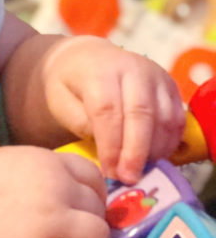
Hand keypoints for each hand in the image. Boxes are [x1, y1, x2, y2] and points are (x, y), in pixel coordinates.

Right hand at [0, 145, 108, 237]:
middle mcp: (56, 187)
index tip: (78, 212)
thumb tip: (73, 189)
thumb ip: (44, 171)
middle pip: (99, 211)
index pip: (95, 177)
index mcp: (48, 161)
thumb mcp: (11, 162)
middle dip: (88, 228)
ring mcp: (51, 220)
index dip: (93, 198)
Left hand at [40, 36, 184, 183]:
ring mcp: (157, 76)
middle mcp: (133, 68)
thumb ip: (80, 123)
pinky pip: (177, 120)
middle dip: (136, 152)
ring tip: (138, 171)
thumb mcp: (60, 101)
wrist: (88, 59)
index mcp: (100, 70)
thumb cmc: (71, 85)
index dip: (111, 145)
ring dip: (154, 151)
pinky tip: (153, 159)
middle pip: (142, 113)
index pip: (108, 110)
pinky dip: (168, 144)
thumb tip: (107, 150)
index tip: (109, 171)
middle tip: (129, 178)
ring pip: (164, 119)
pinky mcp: (171, 87)